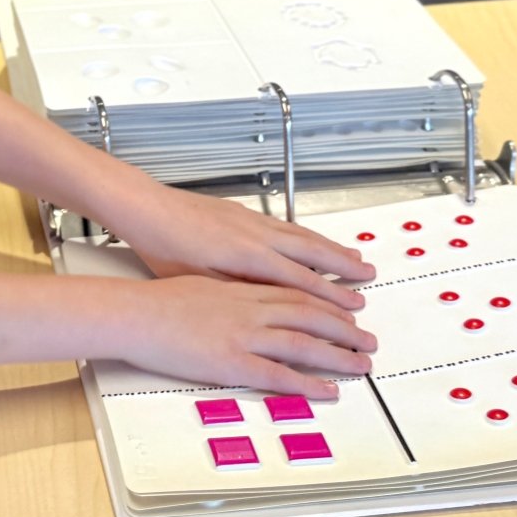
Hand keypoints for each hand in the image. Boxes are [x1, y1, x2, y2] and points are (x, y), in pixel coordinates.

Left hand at [106, 184, 376, 309]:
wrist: (147, 209)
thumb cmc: (166, 248)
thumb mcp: (203, 283)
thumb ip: (241, 294)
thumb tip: (272, 307)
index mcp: (249, 257)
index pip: (301, 279)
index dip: (330, 295)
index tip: (354, 306)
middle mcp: (257, 235)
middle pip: (312, 251)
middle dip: (343, 266)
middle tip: (369, 278)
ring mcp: (251, 221)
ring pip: (301, 235)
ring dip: (330, 248)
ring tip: (354, 258)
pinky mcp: (242, 213)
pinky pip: (286, 226)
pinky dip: (306, 234)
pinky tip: (310, 239)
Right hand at [128, 274, 376, 397]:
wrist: (134, 313)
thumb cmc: (157, 300)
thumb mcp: (201, 283)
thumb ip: (230, 293)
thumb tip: (244, 298)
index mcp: (243, 290)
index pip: (297, 295)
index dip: (328, 304)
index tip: (347, 311)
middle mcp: (251, 310)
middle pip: (311, 317)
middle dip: (344, 329)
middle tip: (367, 339)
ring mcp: (244, 336)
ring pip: (305, 344)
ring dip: (339, 355)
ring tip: (362, 364)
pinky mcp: (233, 363)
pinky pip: (280, 375)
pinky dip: (309, 383)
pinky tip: (329, 391)